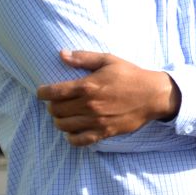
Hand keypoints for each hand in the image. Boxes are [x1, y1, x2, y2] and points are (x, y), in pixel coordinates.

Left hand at [36, 50, 180, 146]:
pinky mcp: (104, 132)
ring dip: (59, 121)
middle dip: (52, 106)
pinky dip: (71, 137)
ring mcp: (96, 121)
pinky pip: (79, 140)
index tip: (42, 92)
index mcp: (88, 86)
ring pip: (63, 126)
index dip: (42, 92)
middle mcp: (89, 105)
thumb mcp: (109, 60)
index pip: (53, 92)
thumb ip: (84, 58)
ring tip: (65, 115)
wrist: (153, 95)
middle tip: (57, 102)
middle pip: (56, 110)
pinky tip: (72, 131)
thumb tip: (62, 54)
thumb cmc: (131, 75)